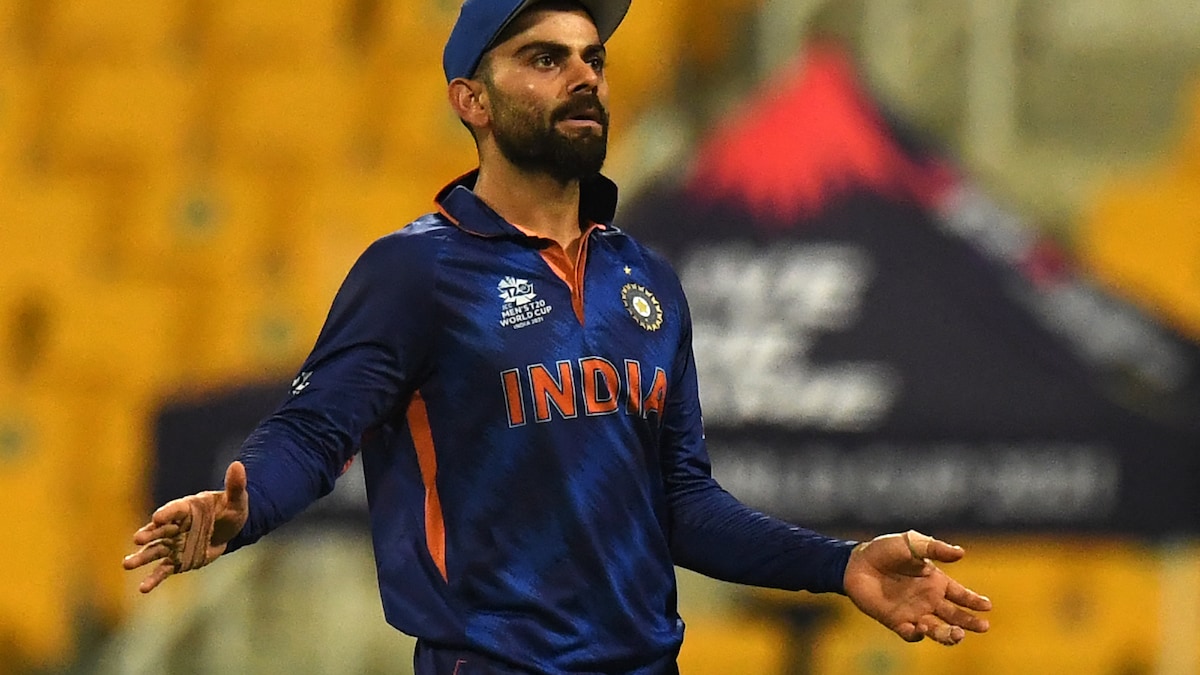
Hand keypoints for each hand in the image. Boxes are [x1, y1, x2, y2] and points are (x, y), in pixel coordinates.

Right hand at [123, 461, 249, 592]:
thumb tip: (238, 464)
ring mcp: (174, 544)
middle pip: (159, 530)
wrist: (231, 529)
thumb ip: (235, 485)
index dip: (167, 513)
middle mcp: (175, 526)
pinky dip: (153, 578)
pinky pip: (163, 569)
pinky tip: (143, 588)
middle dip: (148, 534)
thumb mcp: (237, 499)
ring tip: (127, 564)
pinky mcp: (177, 560)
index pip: (175, 509)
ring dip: (141, 557)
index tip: (158, 517)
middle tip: (137, 538)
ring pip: (155, 550)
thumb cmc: (232, 510)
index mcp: (187, 508)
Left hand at [843, 530, 991, 645]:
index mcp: (935, 582)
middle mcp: (928, 600)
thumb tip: (961, 553)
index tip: (987, 606)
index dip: (974, 601)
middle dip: (970, 623)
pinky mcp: (895, 621)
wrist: (856, 562)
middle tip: (983, 627)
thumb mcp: (911, 544)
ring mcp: (913, 612)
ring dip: (949, 635)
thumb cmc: (885, 550)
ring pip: (938, 630)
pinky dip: (917, 635)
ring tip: (957, 634)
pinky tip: (921, 628)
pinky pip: (911, 634)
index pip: (961, 595)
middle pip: (955, 616)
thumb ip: (935, 549)